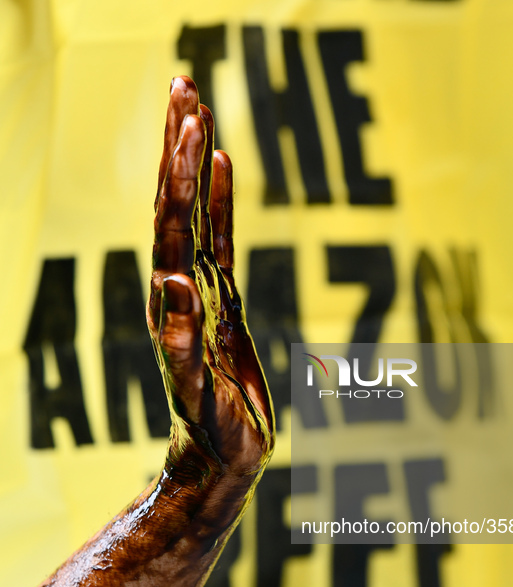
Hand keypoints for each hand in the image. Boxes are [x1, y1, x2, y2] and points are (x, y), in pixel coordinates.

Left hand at [148, 76, 273, 479]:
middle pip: (175, 204)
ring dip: (192, 161)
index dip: (180, 174)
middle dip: (177, 145)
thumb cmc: (209, 431)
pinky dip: (217, 201)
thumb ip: (182, 342)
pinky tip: (220, 167)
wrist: (218, 455)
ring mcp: (202, 291)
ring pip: (194, 213)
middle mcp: (182, 288)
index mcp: (175, 303)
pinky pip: (219, 239)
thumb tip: (170, 283)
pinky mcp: (221, 302)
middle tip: (182, 85)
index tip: (191, 120)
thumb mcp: (196, 391)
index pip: (174, 225)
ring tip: (195, 107)